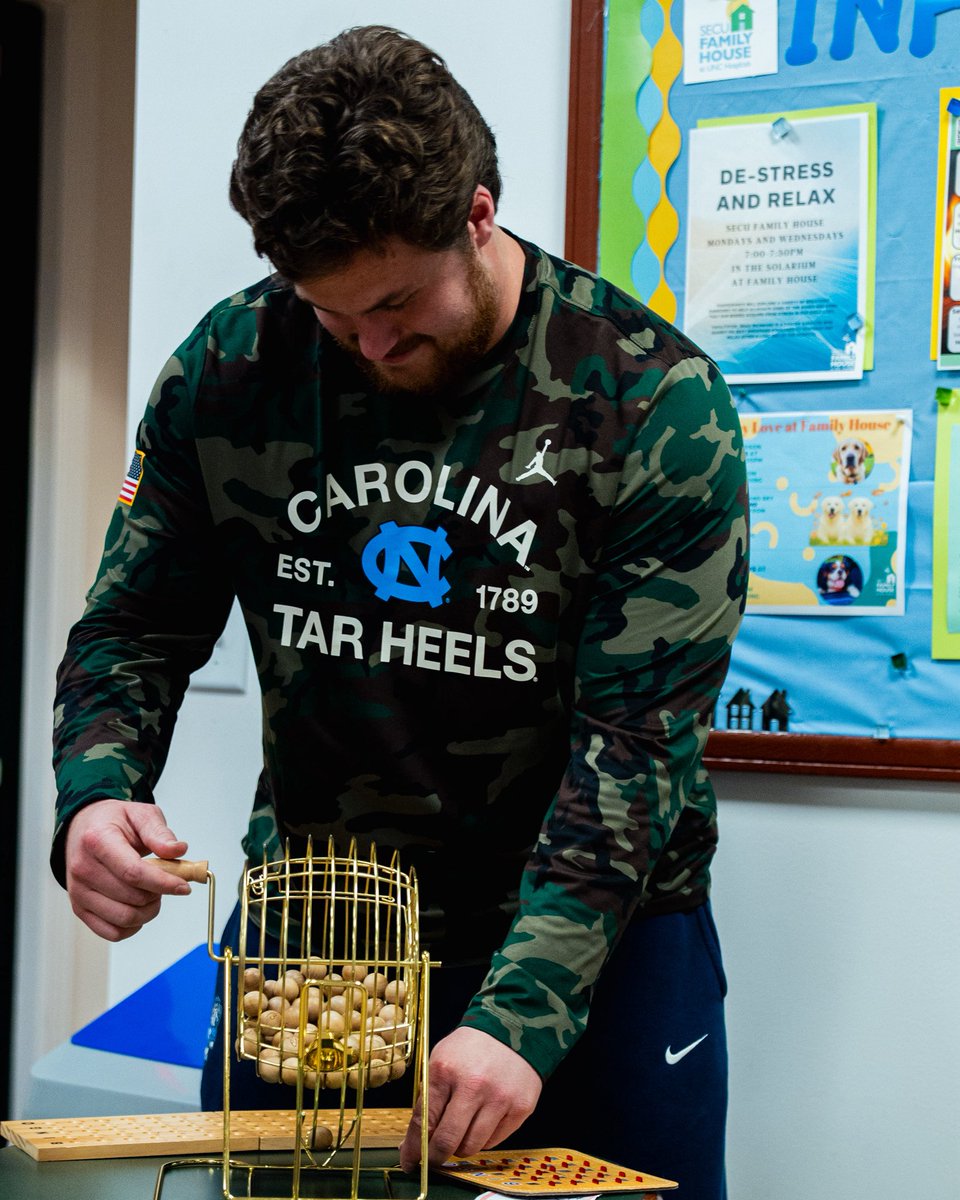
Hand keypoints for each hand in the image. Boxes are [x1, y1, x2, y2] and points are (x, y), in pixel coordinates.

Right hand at [64, 798, 190, 940]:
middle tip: (166, 881)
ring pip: (124, 919)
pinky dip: (133, 926)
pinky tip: (140, 908)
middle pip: (131, 897)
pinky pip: (112, 932)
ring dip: (148, 911)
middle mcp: (83, 869)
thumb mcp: (141, 815)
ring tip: (153, 893)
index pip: (133, 872)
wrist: (85, 829)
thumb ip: (160, 833)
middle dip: (159, 894)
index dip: (163, 883)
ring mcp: (78, 892)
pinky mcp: (79, 909)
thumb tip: (178, 850)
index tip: (184, 886)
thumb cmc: (114, 822)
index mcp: (97, 841)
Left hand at [399, 1026, 541, 1171]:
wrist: (512, 1028)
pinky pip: (494, 1141)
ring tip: (463, 1129)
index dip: (414, 1149)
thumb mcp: (441, 1061)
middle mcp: (473, 1085)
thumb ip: (428, 1099)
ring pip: (471, 1147)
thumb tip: (415, 1142)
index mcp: (445, 1071)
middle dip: (436, 1157)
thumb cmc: (471, 1047)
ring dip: (462, 1146)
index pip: (424, 1122)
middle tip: (434, 1158)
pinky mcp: (520, 1108)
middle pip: (447, 1142)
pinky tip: (483, 1119)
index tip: (410, 1162)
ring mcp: (499, 1098)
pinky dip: (484, 1138)